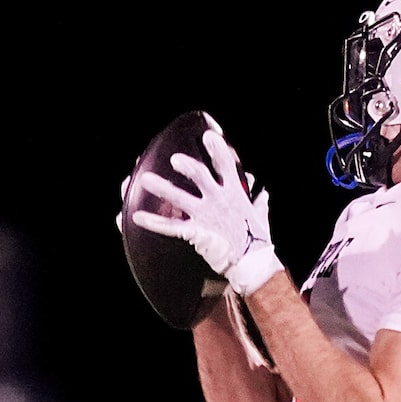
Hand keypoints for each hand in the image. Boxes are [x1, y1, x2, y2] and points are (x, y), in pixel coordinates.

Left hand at [131, 120, 281, 295]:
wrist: (253, 264)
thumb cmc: (257, 241)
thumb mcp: (260, 217)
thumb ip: (259, 202)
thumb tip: (262, 193)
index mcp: (235, 194)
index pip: (227, 166)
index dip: (218, 150)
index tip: (209, 137)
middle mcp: (218, 200)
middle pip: (200, 175)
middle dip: (187, 165)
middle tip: (175, 160)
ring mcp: (206, 215)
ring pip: (180, 197)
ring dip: (162, 187)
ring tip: (145, 180)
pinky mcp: (197, 232)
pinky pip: (171, 226)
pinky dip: (154, 222)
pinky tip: (137, 217)